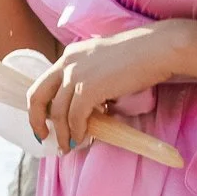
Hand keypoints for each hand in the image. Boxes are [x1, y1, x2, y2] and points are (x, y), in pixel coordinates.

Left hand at [27, 25, 180, 150]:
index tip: (44, 121)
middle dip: (36, 120)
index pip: (43, 83)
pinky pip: (75, 117)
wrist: (160, 49)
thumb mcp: (104, 63)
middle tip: (44, 137)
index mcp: (69, 56)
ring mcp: (75, 76)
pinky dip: (76, 131)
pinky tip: (82, 139)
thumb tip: (88, 106)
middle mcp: (66, 63)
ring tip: (67, 146)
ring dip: (62, 133)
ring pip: (58, 112)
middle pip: (37, 96)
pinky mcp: (88, 89)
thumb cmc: (141, 56)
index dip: (40, 105)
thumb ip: (90, 78)